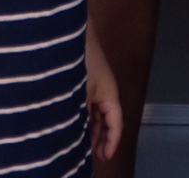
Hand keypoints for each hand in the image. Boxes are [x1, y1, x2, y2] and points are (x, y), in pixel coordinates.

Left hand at [86, 23, 124, 162]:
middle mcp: (105, 90)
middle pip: (108, 119)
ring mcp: (94, 85)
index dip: (112, 141)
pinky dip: (85, 116)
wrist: (71, 32)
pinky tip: (75, 123)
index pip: (116, 123)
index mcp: (110, 94)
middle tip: (95, 155)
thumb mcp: (80, 92)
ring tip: (84, 144)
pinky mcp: (84, 80)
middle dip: (102, 138)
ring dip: (93, 128)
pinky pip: (88, 104)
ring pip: (97, 112)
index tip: (105, 156)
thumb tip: (77, 133)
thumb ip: (81, 114)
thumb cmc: (81, 58)